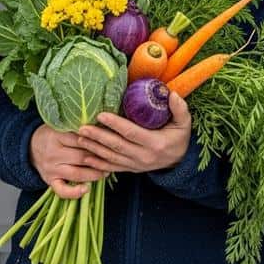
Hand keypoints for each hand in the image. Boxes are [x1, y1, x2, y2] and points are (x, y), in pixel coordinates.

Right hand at [30, 124, 108, 199]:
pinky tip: (86, 189)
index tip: (110, 142)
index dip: (97, 142)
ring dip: (94, 174)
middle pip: (81, 157)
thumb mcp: (61, 126)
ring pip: (76, 174)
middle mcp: (53, 153)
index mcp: (56, 136)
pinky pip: (62, 191)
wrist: (29, 147)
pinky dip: (74, 193)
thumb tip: (103, 127)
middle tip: (113, 158)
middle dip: (99, 158)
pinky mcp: (49, 181)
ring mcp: (51, 169)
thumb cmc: (51, 135)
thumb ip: (77, 126)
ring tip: (106, 172)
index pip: (81, 139)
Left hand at [75, 91, 190, 173]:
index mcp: (155, 143)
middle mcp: (144, 156)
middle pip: (117, 146)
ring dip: (94, 148)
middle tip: (82, 127)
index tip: (100, 115)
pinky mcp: (132, 170)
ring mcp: (137, 165)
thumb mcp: (184, 123)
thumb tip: (172, 93)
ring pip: (111, 157)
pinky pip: (113, 167)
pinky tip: (86, 157)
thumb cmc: (180, 138)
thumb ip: (180, 108)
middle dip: (98, 136)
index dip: (115, 124)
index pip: (131, 132)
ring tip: (79, 139)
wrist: (181, 162)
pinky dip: (99, 163)